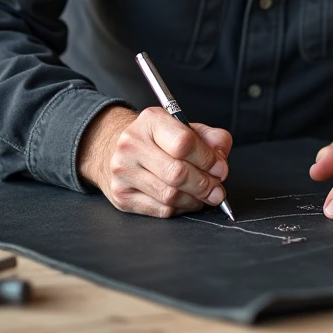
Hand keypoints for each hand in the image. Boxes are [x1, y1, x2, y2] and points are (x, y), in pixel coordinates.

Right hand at [77, 104, 232, 217]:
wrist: (111, 148)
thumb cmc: (154, 139)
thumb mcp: (182, 127)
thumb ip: (209, 138)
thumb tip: (221, 158)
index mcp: (151, 121)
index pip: (184, 143)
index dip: (208, 160)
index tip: (220, 168)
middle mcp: (132, 144)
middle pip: (178, 174)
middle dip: (205, 185)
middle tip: (217, 190)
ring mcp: (123, 172)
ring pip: (170, 196)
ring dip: (195, 200)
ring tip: (204, 195)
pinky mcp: (122, 196)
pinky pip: (161, 210)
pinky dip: (181, 209)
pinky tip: (186, 201)